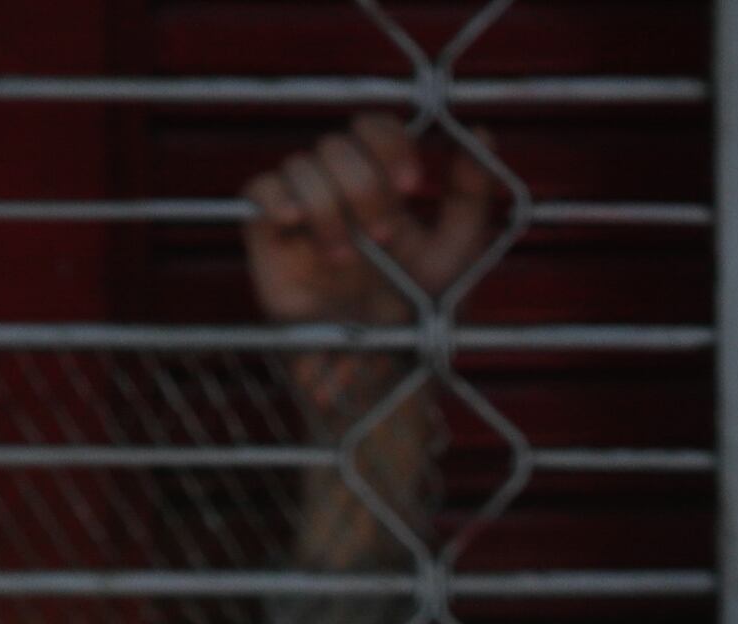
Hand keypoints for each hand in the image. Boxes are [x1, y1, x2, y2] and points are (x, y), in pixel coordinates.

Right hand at [244, 115, 509, 332]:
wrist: (380, 381)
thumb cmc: (419, 321)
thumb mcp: (457, 255)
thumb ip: (469, 196)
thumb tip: (481, 131)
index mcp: (382, 190)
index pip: (373, 129)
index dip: (389, 143)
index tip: (412, 186)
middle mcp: (339, 196)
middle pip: (336, 142)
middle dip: (364, 185)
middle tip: (384, 239)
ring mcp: (302, 217)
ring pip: (299, 164)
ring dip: (329, 206)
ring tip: (345, 259)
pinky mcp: (267, 243)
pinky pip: (257, 191)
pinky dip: (276, 197)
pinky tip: (297, 223)